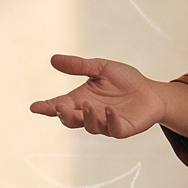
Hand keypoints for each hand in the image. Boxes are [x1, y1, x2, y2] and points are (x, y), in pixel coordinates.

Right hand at [30, 55, 187, 140]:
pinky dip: (110, 120)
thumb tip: (53, 59)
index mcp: (81, 99)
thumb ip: (79, 66)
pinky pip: (114, 129)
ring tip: (88, 105)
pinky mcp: (122, 128)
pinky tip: (109, 111)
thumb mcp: (100, 68)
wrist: (151, 91)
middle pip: (70, 120)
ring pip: (90, 126)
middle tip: (60, 108)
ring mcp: (106, 123)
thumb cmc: (125, 80)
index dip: (46, 108)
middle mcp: (90, 114)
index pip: (59, 106)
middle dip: (64, 115)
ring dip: (87, 117)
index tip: (35, 107)